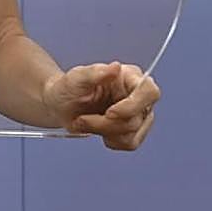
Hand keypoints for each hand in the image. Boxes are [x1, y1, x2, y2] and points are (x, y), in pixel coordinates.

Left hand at [42, 61, 160, 150]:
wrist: (63, 106)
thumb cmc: (70, 87)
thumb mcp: (76, 77)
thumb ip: (95, 72)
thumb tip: (116, 67)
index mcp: (129, 76)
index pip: (149, 91)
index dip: (133, 106)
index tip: (110, 113)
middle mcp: (138, 95)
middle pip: (136, 118)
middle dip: (105, 123)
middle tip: (82, 119)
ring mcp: (139, 115)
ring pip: (132, 134)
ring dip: (103, 131)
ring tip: (85, 122)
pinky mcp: (134, 131)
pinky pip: (130, 143)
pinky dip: (109, 140)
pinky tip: (97, 129)